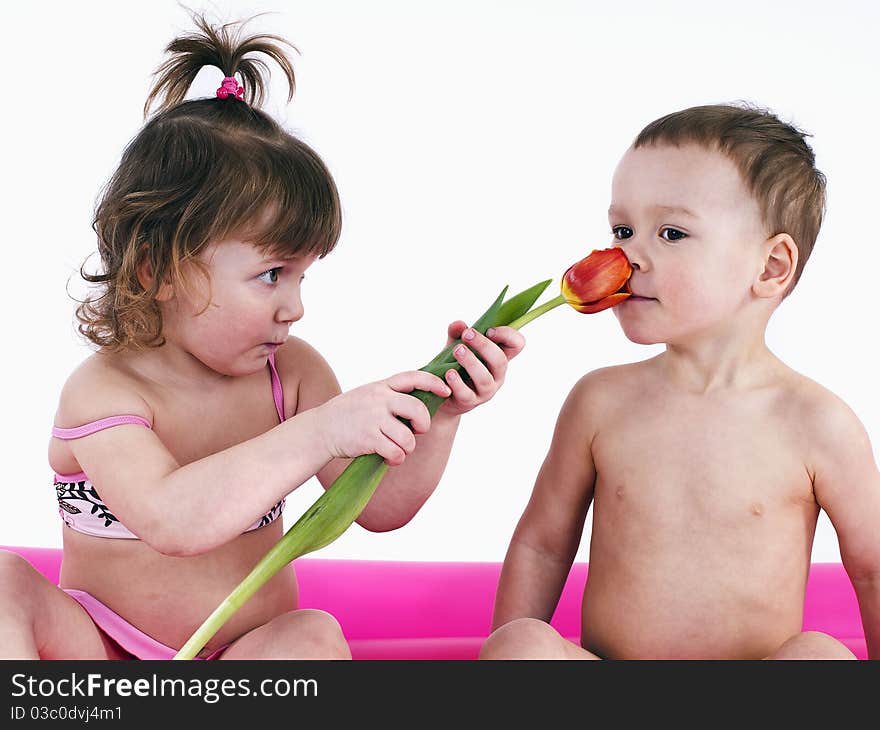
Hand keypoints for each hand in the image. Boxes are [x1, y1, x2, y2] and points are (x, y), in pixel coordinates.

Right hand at [315, 371, 451, 465]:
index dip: (433, 382)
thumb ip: (389, 395)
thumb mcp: (367, 395)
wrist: (320, 430)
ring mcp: (373, 419)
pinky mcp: (369, 439)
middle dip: (423, 425)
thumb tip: (419, 401)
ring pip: (409, 438)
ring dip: (407, 448)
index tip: (445, 390)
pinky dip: (396, 459)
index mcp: (381, 387)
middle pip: (418, 410)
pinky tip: (389, 457)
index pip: (412, 377)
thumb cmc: (347, 414)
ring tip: (397, 449)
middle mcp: (379, 400)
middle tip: (416, 431)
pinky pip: (396, 453)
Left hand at [437, 321, 525, 417]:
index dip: (508, 334)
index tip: (489, 330)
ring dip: (471, 362)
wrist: (443, 394)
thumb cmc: (456, 366)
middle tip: (467, 334)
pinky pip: (466, 394)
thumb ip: (457, 334)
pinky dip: (457, 383)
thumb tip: (459, 324)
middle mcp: (497, 375)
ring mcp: (485, 390)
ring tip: (457, 350)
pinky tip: (449, 372)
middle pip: (500, 360)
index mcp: (499, 358)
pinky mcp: (470, 402)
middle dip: (484, 345)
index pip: (517, 345)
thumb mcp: (456, 346)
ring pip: (484, 378)